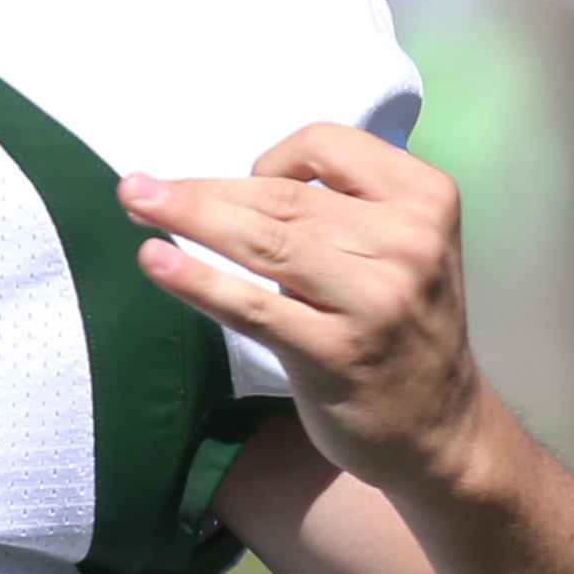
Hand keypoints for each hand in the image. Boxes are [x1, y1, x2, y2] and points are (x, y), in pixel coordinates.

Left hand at [123, 127, 505, 505]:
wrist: (439, 428)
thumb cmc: (399, 325)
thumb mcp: (398, 247)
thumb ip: (336, 210)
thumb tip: (220, 185)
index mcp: (425, 197)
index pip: (324, 145)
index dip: (270, 159)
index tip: (246, 189)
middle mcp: (409, 242)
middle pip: (282, 195)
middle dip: (201, 189)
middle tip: (136, 186)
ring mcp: (376, 300)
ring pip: (263, 241)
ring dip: (188, 217)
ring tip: (135, 203)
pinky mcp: (338, 353)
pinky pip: (253, 307)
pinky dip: (197, 280)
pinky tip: (156, 261)